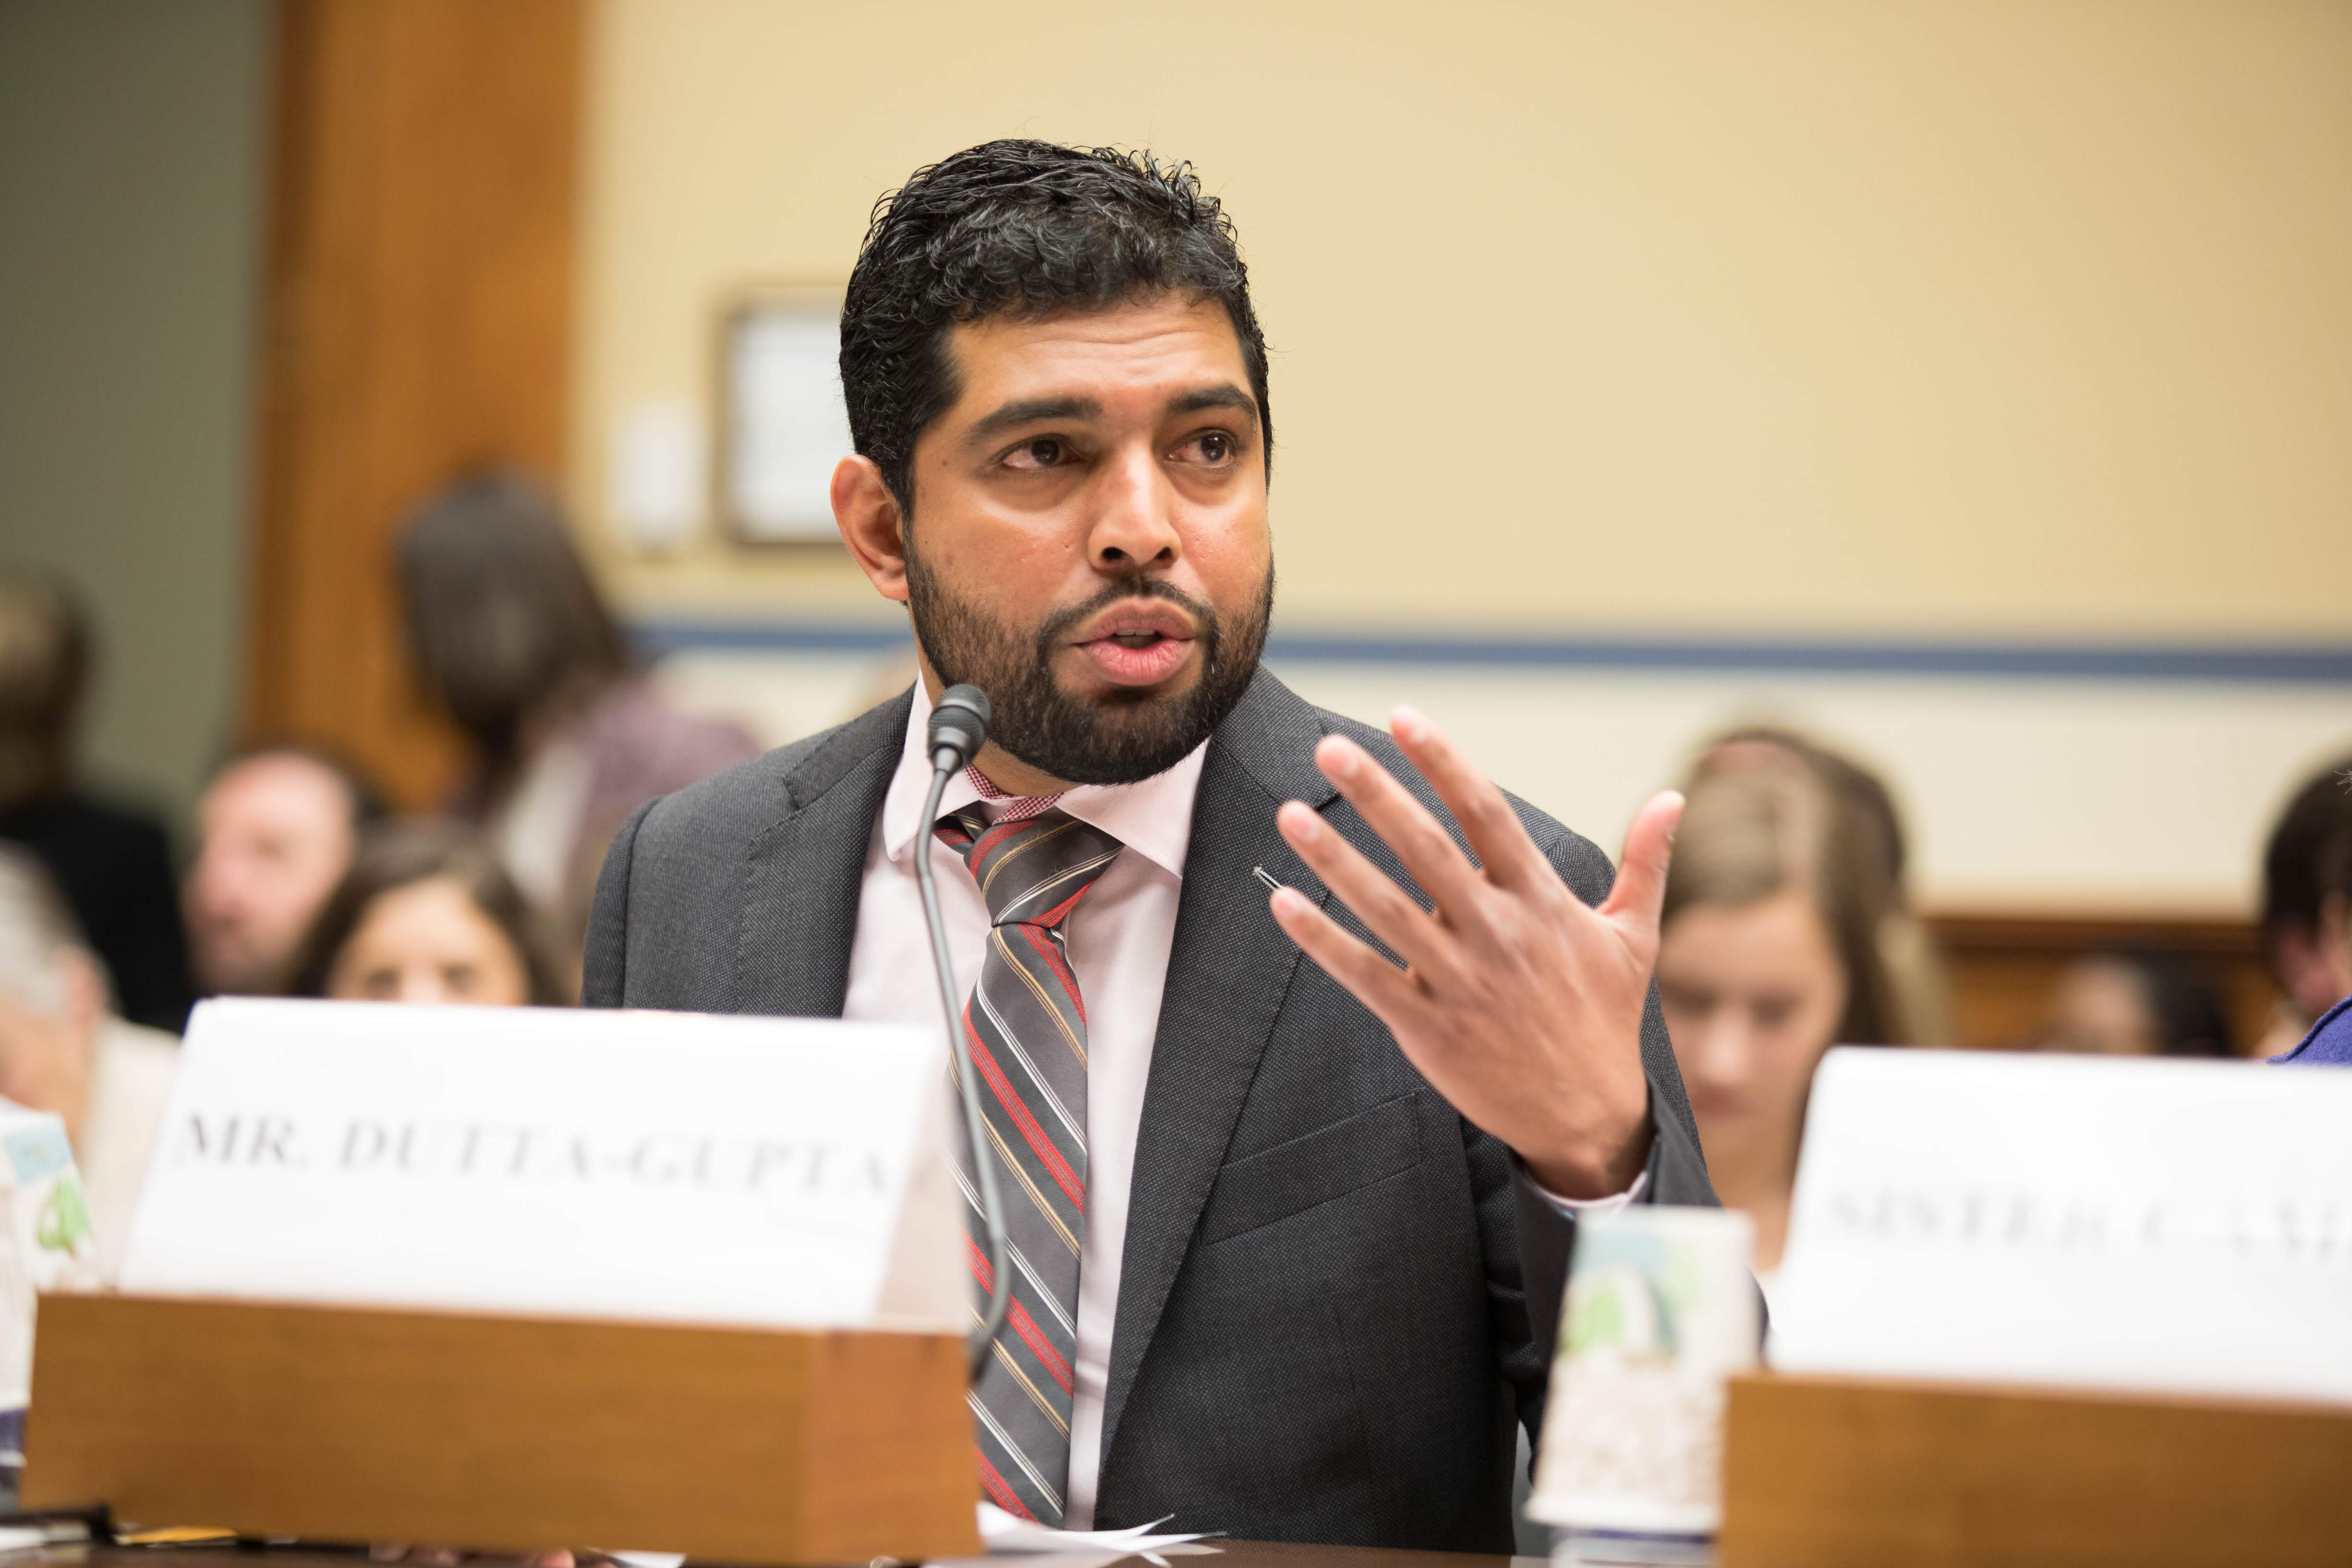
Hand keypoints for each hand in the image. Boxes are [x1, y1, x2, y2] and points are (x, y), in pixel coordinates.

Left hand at [1268, 707, 1683, 1199]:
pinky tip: (1282, 904)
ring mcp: (1458, 979)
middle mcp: (1496, 932)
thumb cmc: (1604, 1017)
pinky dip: (1322, 940)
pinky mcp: (1426, 1024)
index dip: (1444, 763)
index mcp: (1541, 901)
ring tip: (1290, 812)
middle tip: (1330, 747)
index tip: (1405, 717)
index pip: (1486, 814)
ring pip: (1386, 907)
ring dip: (1334, 859)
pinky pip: (1365, 974)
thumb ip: (1646, 862)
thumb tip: (1675, 797)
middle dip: (1378, 795)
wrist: (1586, 1114)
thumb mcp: (1633, 937)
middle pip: (1427, 849)